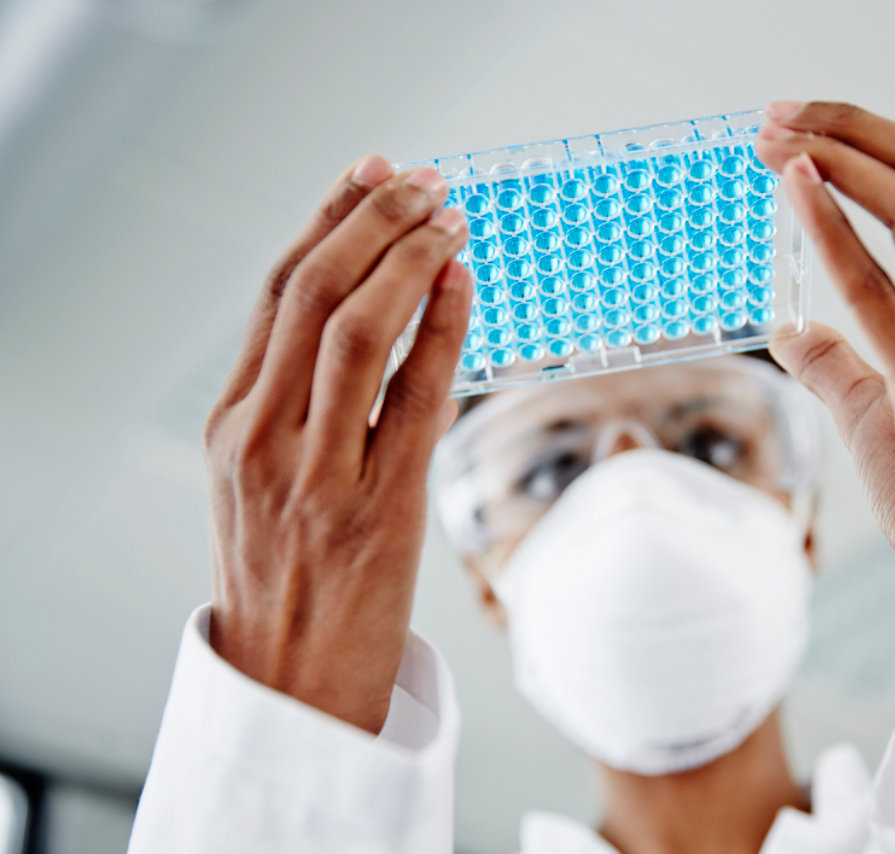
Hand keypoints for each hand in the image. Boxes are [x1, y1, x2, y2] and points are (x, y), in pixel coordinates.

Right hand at [201, 155, 472, 733]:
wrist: (290, 689)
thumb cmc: (288, 585)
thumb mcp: (262, 489)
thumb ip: (295, 412)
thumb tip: (373, 329)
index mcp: (231, 426)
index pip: (277, 295)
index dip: (327, 222)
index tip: (368, 176)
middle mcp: (260, 439)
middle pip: (311, 294)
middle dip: (370, 221)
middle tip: (420, 180)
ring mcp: (313, 474)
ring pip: (353, 331)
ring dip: (406, 259)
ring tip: (447, 216)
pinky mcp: (375, 509)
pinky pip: (410, 397)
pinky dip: (439, 329)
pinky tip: (461, 285)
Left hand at [756, 101, 894, 825]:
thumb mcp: (891, 414)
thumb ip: (842, 362)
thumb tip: (787, 329)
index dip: (877, 144)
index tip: (806, 131)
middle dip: (855, 130)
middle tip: (777, 116)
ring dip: (840, 162)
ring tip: (773, 141)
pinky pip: (882, 294)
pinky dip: (836, 233)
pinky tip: (796, 197)